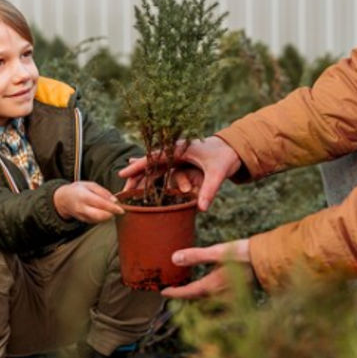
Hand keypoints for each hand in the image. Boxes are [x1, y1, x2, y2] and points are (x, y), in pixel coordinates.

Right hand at [53, 181, 123, 222]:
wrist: (63, 199)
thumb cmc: (78, 190)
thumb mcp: (90, 185)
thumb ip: (103, 192)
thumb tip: (114, 200)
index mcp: (84, 196)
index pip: (101, 204)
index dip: (112, 208)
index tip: (121, 210)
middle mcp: (82, 208)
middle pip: (100, 216)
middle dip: (111, 214)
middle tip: (118, 210)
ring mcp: (82, 216)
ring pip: (99, 220)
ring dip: (108, 216)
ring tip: (110, 208)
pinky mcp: (84, 221)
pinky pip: (96, 221)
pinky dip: (103, 217)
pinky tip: (102, 211)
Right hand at [119, 136, 241, 211]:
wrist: (234, 150)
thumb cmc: (225, 157)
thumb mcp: (217, 173)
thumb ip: (209, 190)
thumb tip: (202, 209)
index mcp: (179, 149)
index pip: (153, 158)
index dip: (137, 166)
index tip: (122, 173)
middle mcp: (174, 152)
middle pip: (150, 165)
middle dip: (136, 176)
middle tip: (122, 190)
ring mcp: (176, 159)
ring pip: (155, 170)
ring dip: (143, 180)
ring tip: (129, 192)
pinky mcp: (181, 165)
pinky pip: (163, 173)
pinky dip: (153, 180)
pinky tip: (143, 189)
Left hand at [161, 239, 252, 298]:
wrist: (269, 260)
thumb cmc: (244, 254)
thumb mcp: (217, 252)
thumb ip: (195, 256)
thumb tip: (174, 258)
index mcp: (212, 286)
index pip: (188, 293)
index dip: (174, 293)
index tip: (163, 292)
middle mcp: (219, 296)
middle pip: (197, 301)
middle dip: (185, 297)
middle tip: (174, 291)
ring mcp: (230, 298)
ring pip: (208, 303)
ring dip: (197, 299)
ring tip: (190, 292)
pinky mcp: (239, 297)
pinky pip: (219, 303)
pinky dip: (211, 300)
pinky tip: (212, 292)